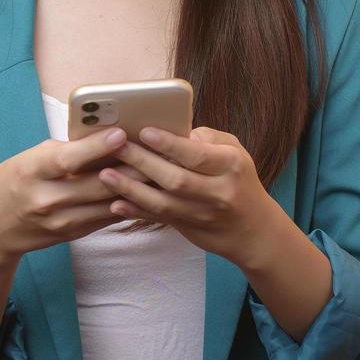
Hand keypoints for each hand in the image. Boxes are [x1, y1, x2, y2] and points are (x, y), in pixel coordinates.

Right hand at [0, 127, 155, 265]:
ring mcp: (60, 221)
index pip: (67, 159)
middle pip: (97, 183)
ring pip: (108, 203)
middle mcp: (46, 199)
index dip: (96, 147)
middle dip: (132, 167)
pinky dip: (127, 203)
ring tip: (161, 169)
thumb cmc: (10, 183)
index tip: (121, 134)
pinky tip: (146, 191)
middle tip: (159, 150)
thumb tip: (105, 139)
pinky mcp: (71, 234)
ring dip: (137, 187)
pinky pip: (106, 217)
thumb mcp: (27, 159)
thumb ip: (63, 151)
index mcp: (30, 172)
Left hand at [96, 125, 284, 266]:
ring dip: (131, 189)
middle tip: (114, 146)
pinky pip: (159, 218)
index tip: (144, 131)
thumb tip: (175, 130)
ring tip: (105, 174)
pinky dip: (135, 211)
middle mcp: (218, 191)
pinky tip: (114, 203)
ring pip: (163, 202)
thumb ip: (207, 138)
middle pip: (175, 178)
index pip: (196, 154)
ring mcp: (202, 213)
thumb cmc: (239, 179)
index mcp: (230, 165)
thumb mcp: (234, 151)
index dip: (169, 144)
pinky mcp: (188, 227)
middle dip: (142, 161)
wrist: (254, 230)